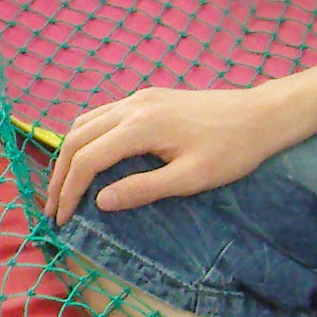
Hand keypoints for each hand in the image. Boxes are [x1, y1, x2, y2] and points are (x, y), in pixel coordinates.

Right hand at [41, 82, 304, 223]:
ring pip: (84, 123)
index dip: (68, 190)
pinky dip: (85, 138)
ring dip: (69, 154)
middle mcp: (131, 106)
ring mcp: (138, 98)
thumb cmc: (232, 151)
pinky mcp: (147, 97)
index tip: (62, 219)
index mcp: (141, 126)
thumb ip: (143, 189)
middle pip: (76, 138)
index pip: (87, 159)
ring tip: (65, 186)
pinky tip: (90, 158)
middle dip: (59, 175)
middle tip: (54, 208)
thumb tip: (99, 203)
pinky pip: (101, 114)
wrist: (263, 114)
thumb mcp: (191, 178)